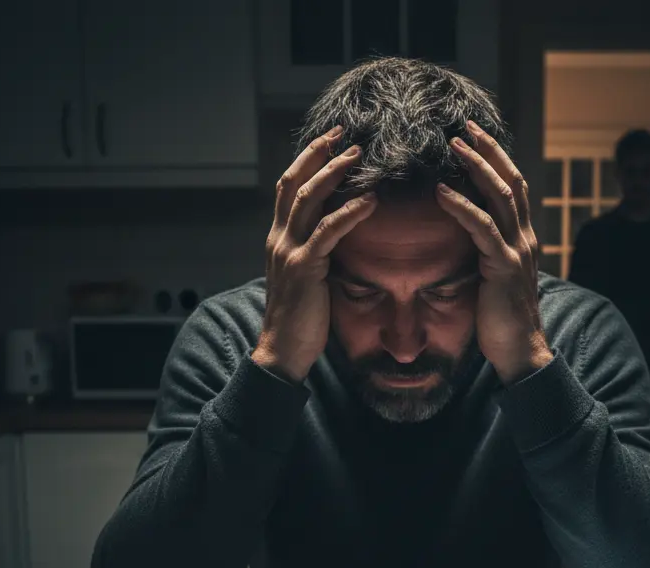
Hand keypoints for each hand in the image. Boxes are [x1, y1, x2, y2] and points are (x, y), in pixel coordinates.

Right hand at [253, 126, 377, 381]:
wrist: (283, 351)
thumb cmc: (300, 320)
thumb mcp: (306, 278)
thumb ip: (316, 254)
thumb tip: (340, 241)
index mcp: (278, 239)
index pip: (289, 188)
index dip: (308, 161)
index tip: (330, 141)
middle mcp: (279, 238)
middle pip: (295, 182)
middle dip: (319, 154)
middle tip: (344, 134)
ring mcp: (289, 252)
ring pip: (309, 199)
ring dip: (335, 174)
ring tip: (358, 156)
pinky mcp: (304, 268)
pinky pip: (328, 232)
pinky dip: (350, 213)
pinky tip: (371, 202)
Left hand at [436, 120, 551, 383]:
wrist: (520, 351)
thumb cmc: (501, 322)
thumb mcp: (492, 281)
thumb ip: (484, 257)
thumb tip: (463, 245)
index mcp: (522, 240)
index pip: (512, 188)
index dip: (495, 160)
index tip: (474, 138)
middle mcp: (525, 239)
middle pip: (510, 181)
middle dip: (488, 150)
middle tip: (465, 125)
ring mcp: (517, 251)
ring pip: (500, 196)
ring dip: (476, 167)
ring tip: (454, 144)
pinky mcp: (504, 267)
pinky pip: (482, 229)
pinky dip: (462, 207)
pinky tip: (442, 192)